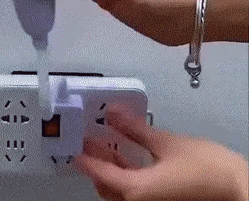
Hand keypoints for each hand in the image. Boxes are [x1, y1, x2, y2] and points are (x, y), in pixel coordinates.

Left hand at [73, 105, 247, 200]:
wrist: (238, 189)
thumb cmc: (204, 166)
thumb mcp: (166, 143)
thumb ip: (135, 129)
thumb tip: (112, 112)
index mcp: (138, 192)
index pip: (101, 174)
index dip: (86, 158)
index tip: (73, 148)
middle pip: (107, 186)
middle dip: (96, 163)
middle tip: (88, 139)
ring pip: (120, 190)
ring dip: (109, 167)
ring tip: (102, 141)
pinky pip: (134, 190)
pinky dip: (125, 173)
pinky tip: (124, 154)